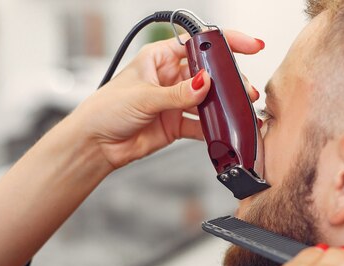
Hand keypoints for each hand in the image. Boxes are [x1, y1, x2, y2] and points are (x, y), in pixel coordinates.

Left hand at [72, 31, 263, 168]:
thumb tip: (204, 84)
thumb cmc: (105, 110)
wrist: (95, 145)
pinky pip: (201, 124)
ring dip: (224, 105)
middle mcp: (169, 78)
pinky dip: (214, 128)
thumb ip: (177, 93)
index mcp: (159, 58)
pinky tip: (223, 129)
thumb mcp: (143, 96)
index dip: (223, 43)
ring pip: (207, 99)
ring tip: (239, 108)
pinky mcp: (175, 124)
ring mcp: (174, 102)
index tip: (248, 46)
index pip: (197, 44)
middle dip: (228, 79)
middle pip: (208, 73)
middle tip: (243, 88)